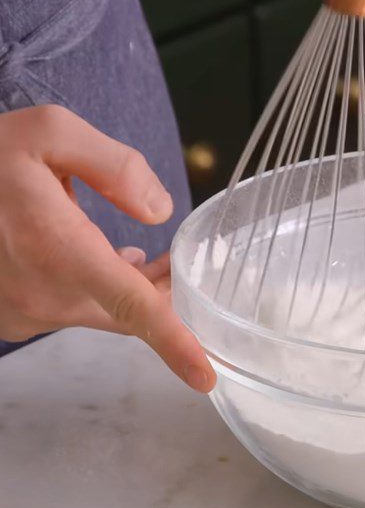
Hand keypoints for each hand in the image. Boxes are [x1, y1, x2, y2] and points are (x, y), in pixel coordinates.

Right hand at [0, 105, 214, 392]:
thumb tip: (158, 212)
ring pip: (102, 310)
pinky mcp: (12, 317)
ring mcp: (22, 312)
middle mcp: (41, 294)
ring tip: (144, 256)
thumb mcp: (50, 132)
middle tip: (180, 262)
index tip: (203, 376)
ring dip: (128, 287)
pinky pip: (73, 310)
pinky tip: (98, 258)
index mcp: (57, 249)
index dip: (173, 343)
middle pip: (128, 311)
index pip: (130, 307)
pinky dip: (94, 289)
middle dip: (162, 290)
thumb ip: (115, 166)